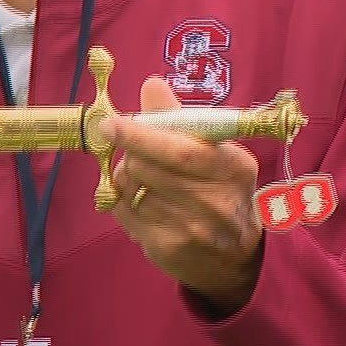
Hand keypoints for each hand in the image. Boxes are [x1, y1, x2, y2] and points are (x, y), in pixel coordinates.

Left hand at [107, 77, 263, 313]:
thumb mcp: (218, 154)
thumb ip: (183, 120)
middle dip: (131, 152)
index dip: (141, 135)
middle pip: (148, 166)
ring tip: (142, 177)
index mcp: (233, 167)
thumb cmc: (222, 192)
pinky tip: (138, 199)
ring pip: (133, 187)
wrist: (235, 259)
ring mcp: (191, 228)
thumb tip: (151, 85)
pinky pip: (125, 211)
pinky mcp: (167, 249)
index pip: (181, 150)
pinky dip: (122, 198)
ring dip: (126, 175)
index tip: (111, 123)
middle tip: (133, 147)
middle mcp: (216, 200)